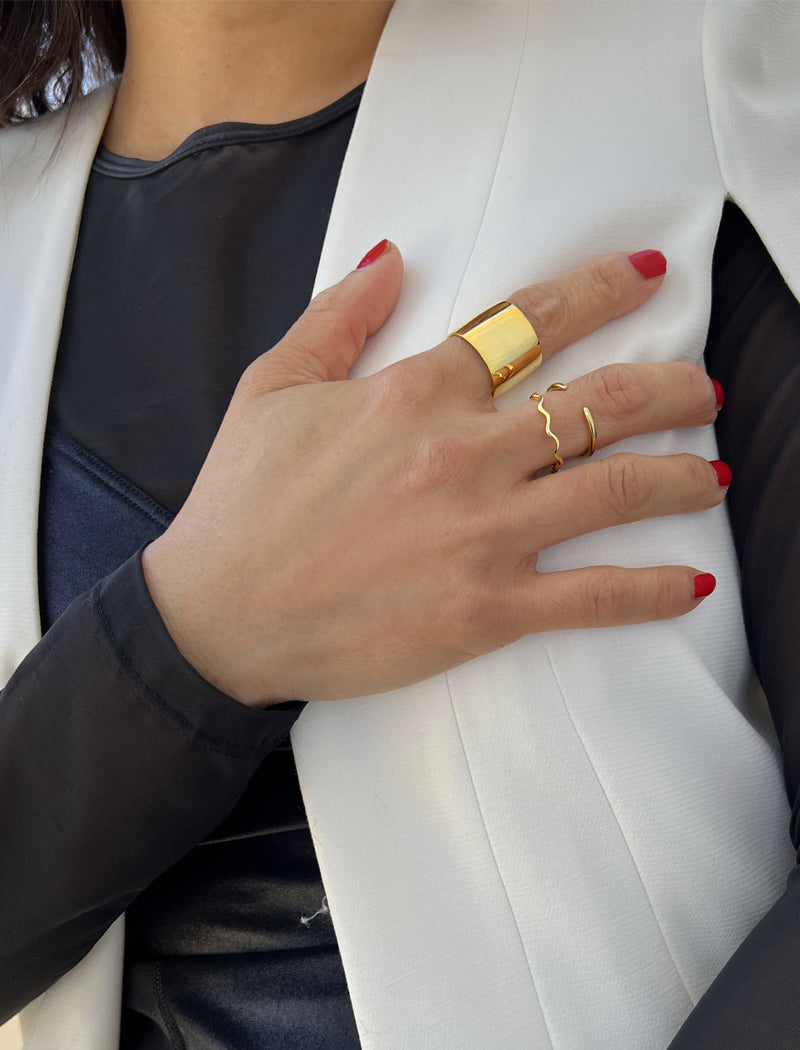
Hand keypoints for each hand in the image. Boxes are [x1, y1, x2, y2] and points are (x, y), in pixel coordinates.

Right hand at [142, 242, 723, 706]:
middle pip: (602, 400)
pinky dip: (653, 590)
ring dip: (683, 475)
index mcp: (415, 394)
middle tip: (704, 386)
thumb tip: (394, 257)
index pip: (534, 320)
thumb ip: (340, 317)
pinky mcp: (487, 609)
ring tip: (717, 471)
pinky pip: (594, 596)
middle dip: (671, 386)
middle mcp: (464, 454)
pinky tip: (692, 585)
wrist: (220, 616)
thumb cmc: (242, 505)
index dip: (603, 289)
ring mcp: (483, 533)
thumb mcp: (274, 387)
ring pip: (616, 488)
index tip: (649, 278)